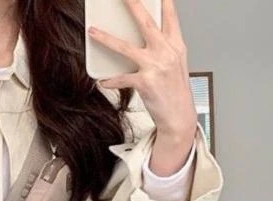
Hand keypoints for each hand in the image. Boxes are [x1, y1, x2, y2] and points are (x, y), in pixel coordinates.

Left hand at [88, 0, 196, 141]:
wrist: (179, 116)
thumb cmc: (175, 92)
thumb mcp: (175, 65)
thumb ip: (163, 48)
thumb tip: (146, 38)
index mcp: (176, 46)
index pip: (169, 17)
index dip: (163, 1)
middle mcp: (166, 52)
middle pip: (146, 23)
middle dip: (133, 5)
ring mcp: (155, 66)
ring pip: (125, 47)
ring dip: (106, 39)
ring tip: (92, 32)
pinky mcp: (145, 82)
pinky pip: (121, 78)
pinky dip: (110, 81)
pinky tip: (102, 82)